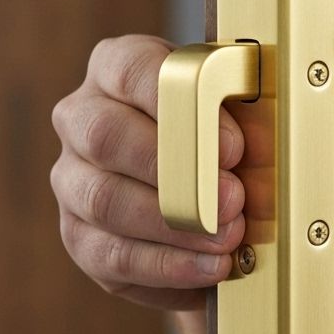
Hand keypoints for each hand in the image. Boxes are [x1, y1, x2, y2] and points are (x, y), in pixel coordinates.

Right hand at [50, 34, 244, 309]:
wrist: (204, 187)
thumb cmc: (218, 134)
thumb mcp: (233, 110)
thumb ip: (239, 116)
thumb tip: (260, 145)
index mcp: (116, 67)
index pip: (132, 69)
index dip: (183, 106)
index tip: (232, 145)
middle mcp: (82, 117)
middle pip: (107, 137)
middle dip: (176, 172)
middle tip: (233, 198)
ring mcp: (72, 177)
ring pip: (105, 200)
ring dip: (173, 225)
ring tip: (227, 237)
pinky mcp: (78, 233)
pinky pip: (111, 254)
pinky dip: (166, 265)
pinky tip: (208, 266)